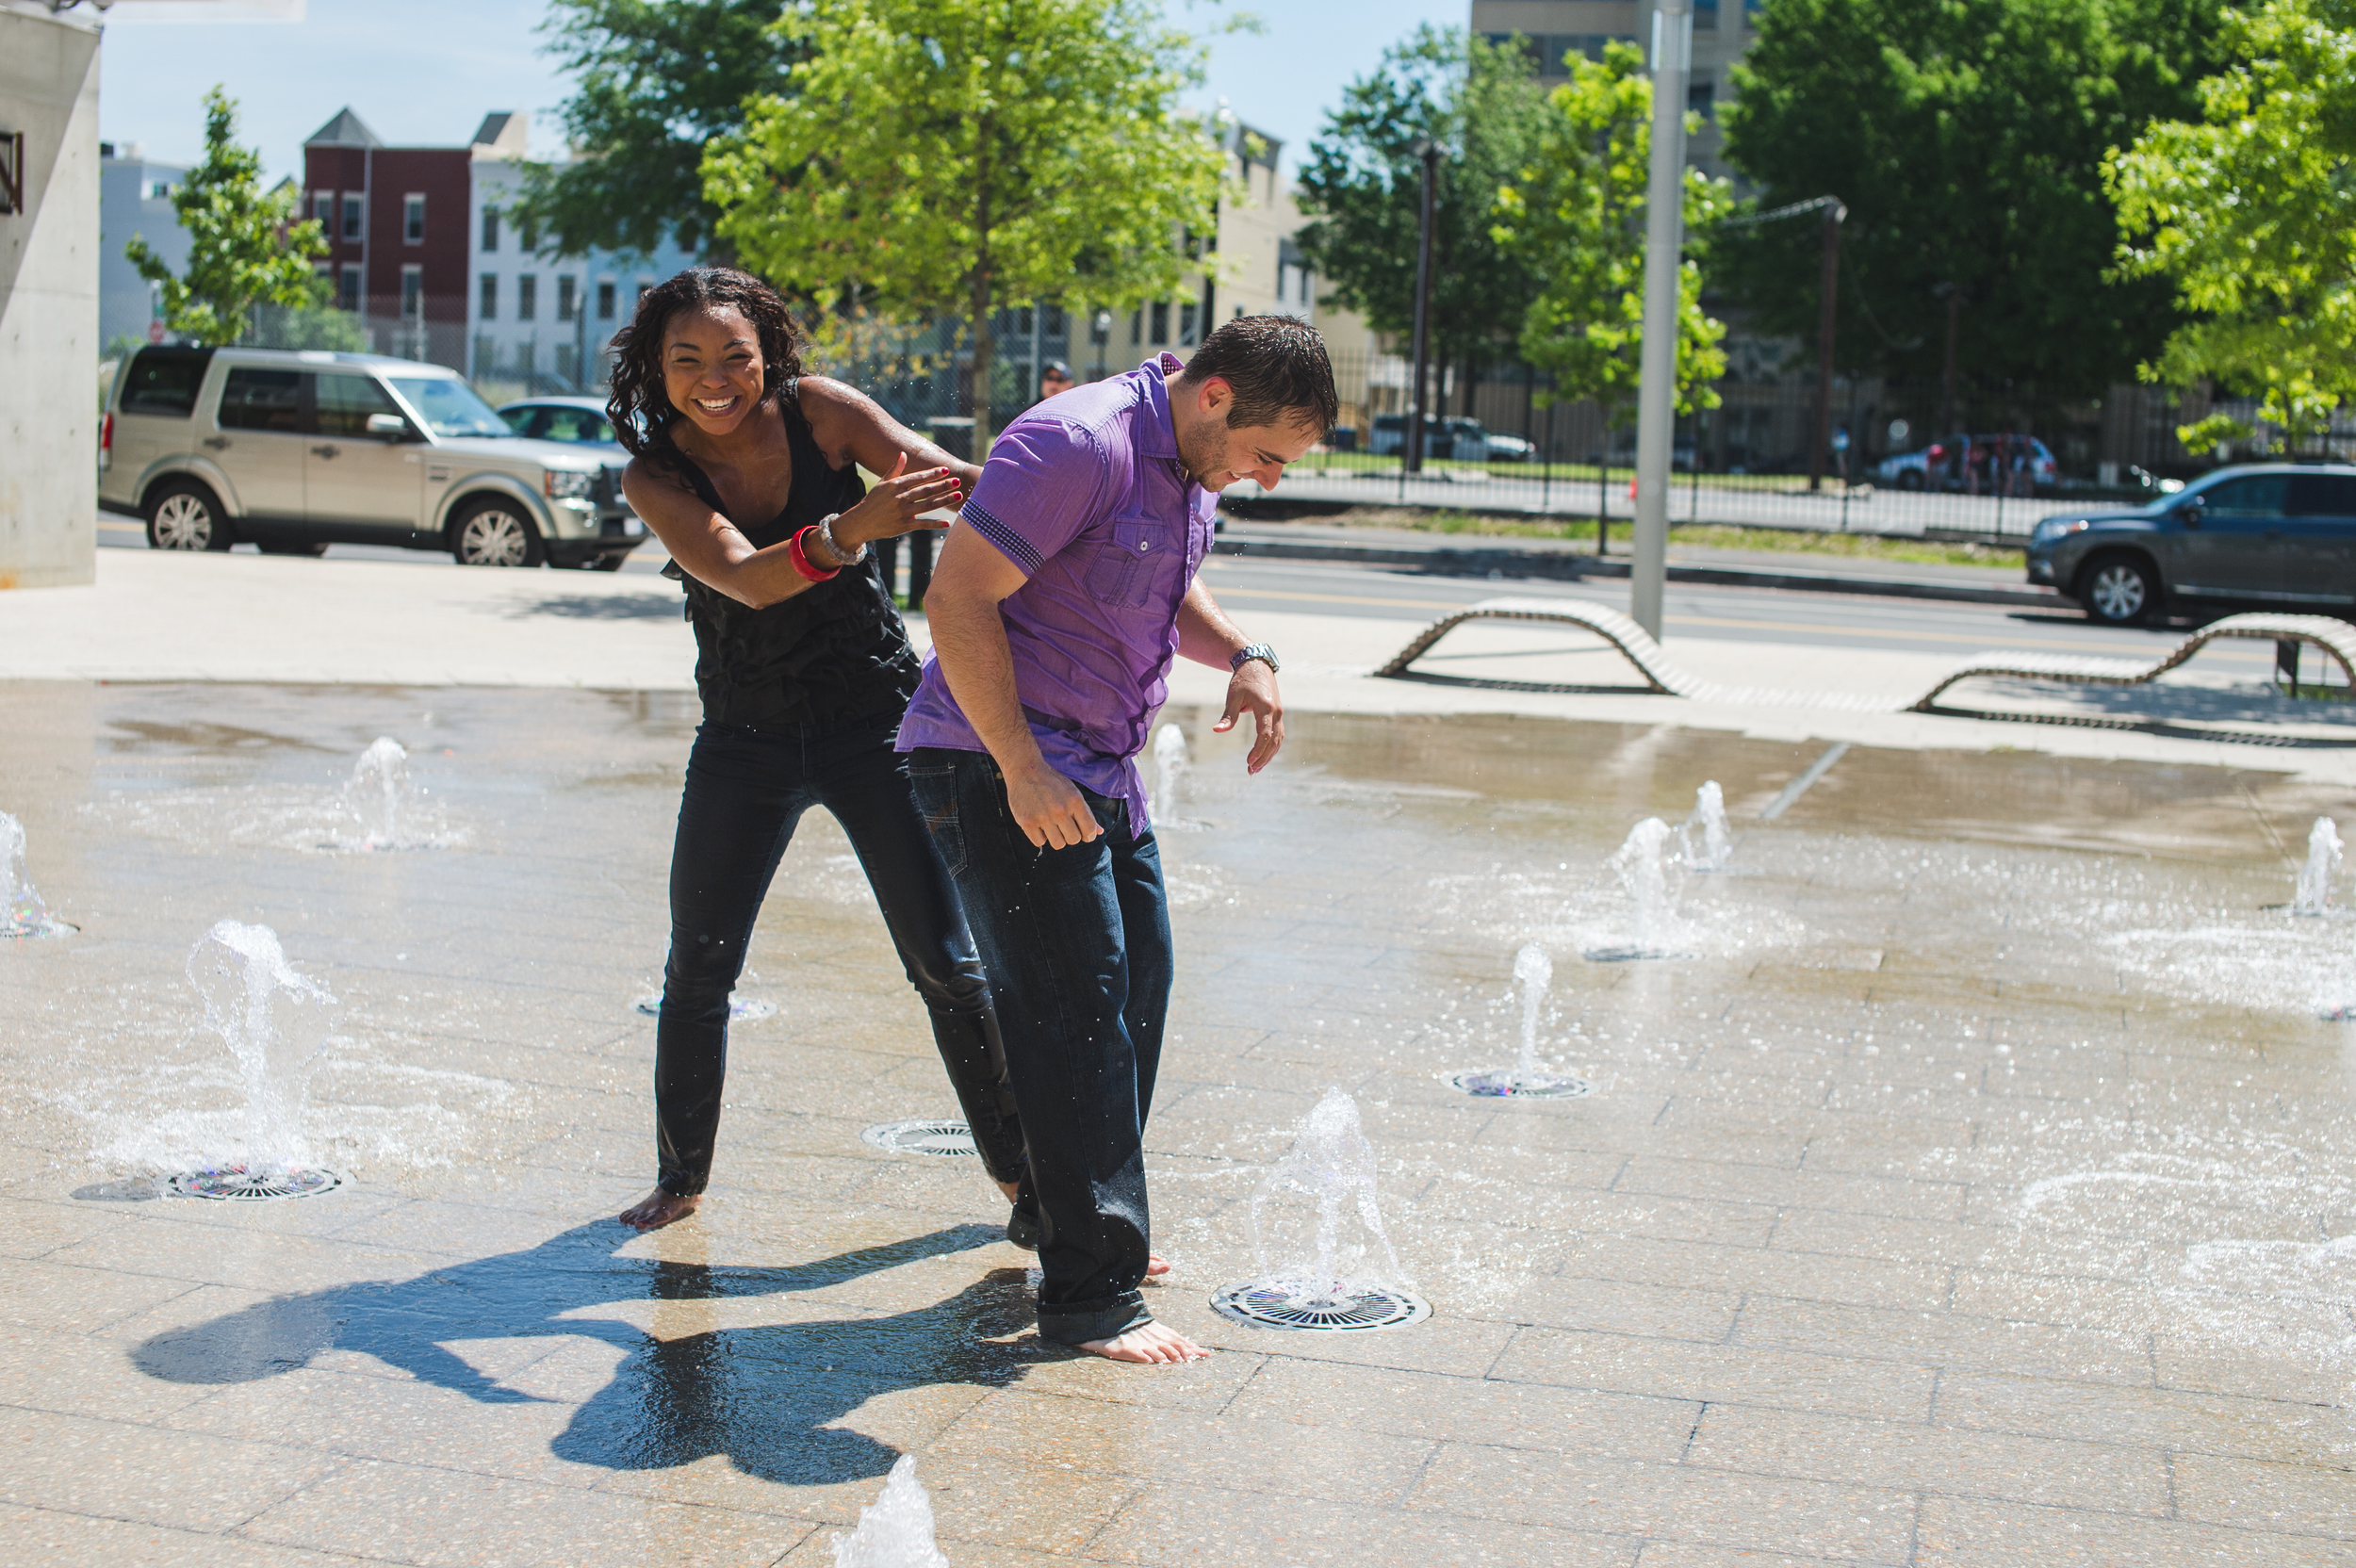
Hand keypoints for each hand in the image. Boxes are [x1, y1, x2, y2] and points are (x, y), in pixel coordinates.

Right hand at [839, 452, 962, 545]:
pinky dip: (935, 524)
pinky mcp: (903, 526)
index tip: (946, 470)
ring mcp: (902, 513)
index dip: (932, 473)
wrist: (860, 522)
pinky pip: (922, 524)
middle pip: (925, 490)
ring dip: (944, 500)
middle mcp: (899, 498)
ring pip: (927, 505)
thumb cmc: (872, 501)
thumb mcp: (882, 484)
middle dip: (942, 485)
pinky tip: (948, 523)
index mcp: (894, 485)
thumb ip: (895, 469)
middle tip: (958, 481)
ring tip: (959, 495)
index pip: (917, 477)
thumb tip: (903, 454)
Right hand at [1004, 759, 1102, 848]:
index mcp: (1075, 801)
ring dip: (1055, 838)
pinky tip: (1038, 824)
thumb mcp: (1073, 793)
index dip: (1089, 836)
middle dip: (1070, 836)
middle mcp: (1060, 810)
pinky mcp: (1027, 822)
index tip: (1084, 835)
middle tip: (1063, 826)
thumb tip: (1100, 832)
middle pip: (1073, 840)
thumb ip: (1086, 813)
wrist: (1025, 770)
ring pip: (1058, 844)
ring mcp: (1043, 817)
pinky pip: (1039, 842)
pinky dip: (1040, 836)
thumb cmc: (1052, 783)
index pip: (1089, 829)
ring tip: (1050, 826)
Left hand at [1213, 658, 1283, 772]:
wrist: (1257, 665)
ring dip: (1269, 755)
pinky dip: (1272, 747)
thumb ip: (1228, 715)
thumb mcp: (1233, 696)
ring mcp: (1279, 714)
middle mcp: (1277, 712)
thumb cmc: (1243, 680)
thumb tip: (1217, 730)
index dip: (1258, 750)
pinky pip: (1278, 735)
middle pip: (1274, 741)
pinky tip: (1263, 756)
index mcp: (1266, 707)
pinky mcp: (1278, 715)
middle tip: (1251, 770)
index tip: (1249, 761)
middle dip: (1263, 757)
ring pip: (1278, 740)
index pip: (1265, 734)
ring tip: (1256, 768)